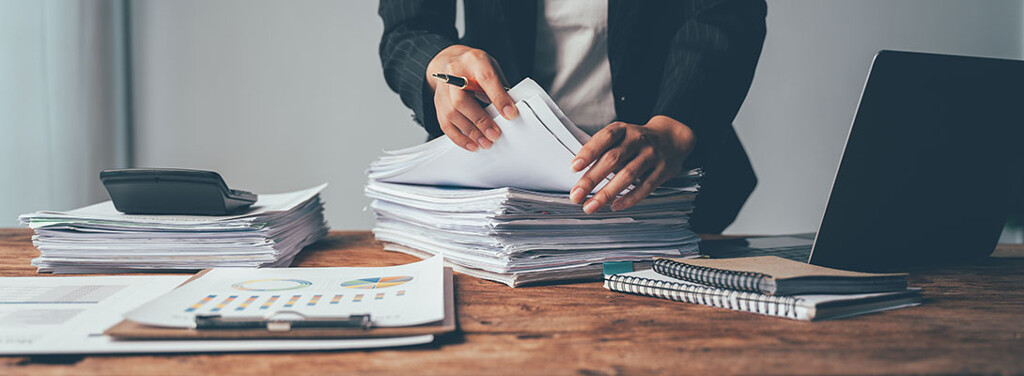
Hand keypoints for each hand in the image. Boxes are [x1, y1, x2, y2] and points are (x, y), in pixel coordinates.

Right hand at [426, 45, 517, 150]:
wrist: (451, 59)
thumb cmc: (475, 66)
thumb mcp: (492, 68)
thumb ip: (500, 87)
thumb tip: (510, 111)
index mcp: (473, 60)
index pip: (485, 79)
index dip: (498, 98)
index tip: (510, 114)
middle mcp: (454, 73)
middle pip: (461, 100)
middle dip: (480, 120)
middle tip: (494, 134)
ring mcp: (443, 88)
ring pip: (451, 113)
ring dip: (470, 132)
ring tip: (485, 142)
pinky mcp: (438, 101)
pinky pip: (444, 123)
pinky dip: (458, 137)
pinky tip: (471, 144)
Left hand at [569, 116, 695, 213]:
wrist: (671, 138)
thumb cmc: (637, 141)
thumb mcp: (621, 136)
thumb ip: (603, 149)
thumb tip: (579, 172)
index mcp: (623, 129)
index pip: (605, 138)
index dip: (589, 152)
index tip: (574, 167)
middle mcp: (638, 139)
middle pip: (613, 159)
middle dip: (592, 179)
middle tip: (576, 195)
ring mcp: (652, 155)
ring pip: (628, 175)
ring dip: (607, 193)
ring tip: (591, 206)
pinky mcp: (663, 170)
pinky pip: (645, 187)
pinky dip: (629, 198)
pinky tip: (615, 206)